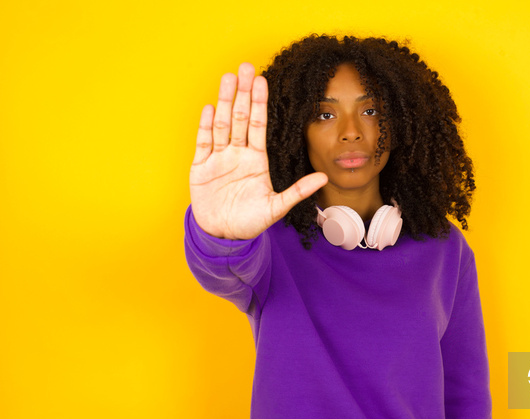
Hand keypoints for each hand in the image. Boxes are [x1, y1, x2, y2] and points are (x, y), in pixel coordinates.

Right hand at [189, 63, 327, 239]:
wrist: (224, 235)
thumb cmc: (251, 221)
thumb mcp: (277, 207)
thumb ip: (298, 191)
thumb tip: (324, 178)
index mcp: (256, 159)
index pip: (258, 125)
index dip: (259, 103)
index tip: (262, 81)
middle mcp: (238, 154)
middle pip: (240, 117)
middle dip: (242, 93)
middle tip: (245, 67)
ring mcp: (219, 158)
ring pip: (222, 124)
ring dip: (224, 101)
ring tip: (227, 78)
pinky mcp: (201, 167)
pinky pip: (203, 142)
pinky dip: (205, 125)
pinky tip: (210, 107)